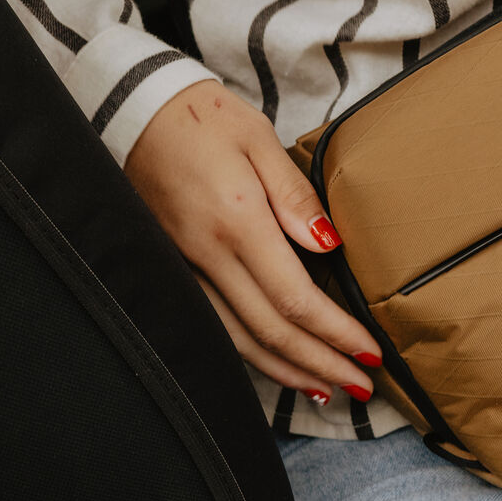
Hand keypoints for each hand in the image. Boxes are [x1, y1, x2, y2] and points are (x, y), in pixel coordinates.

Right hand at [123, 79, 379, 407]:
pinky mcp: (173, 269)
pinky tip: (275, 364)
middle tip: (362, 387)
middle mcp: (207, 255)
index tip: (369, 354)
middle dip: (321, 364)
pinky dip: (249, 354)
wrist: (132, 111)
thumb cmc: (202, 118)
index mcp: (237, 222)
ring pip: (239, 340)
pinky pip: (215, 326)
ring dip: (287, 371)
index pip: (295, 298)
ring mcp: (185, 267)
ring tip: (327, 389)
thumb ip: (296, 197)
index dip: (335, 334)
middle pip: (272, 331)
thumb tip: (331, 245)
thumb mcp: (259, 140)